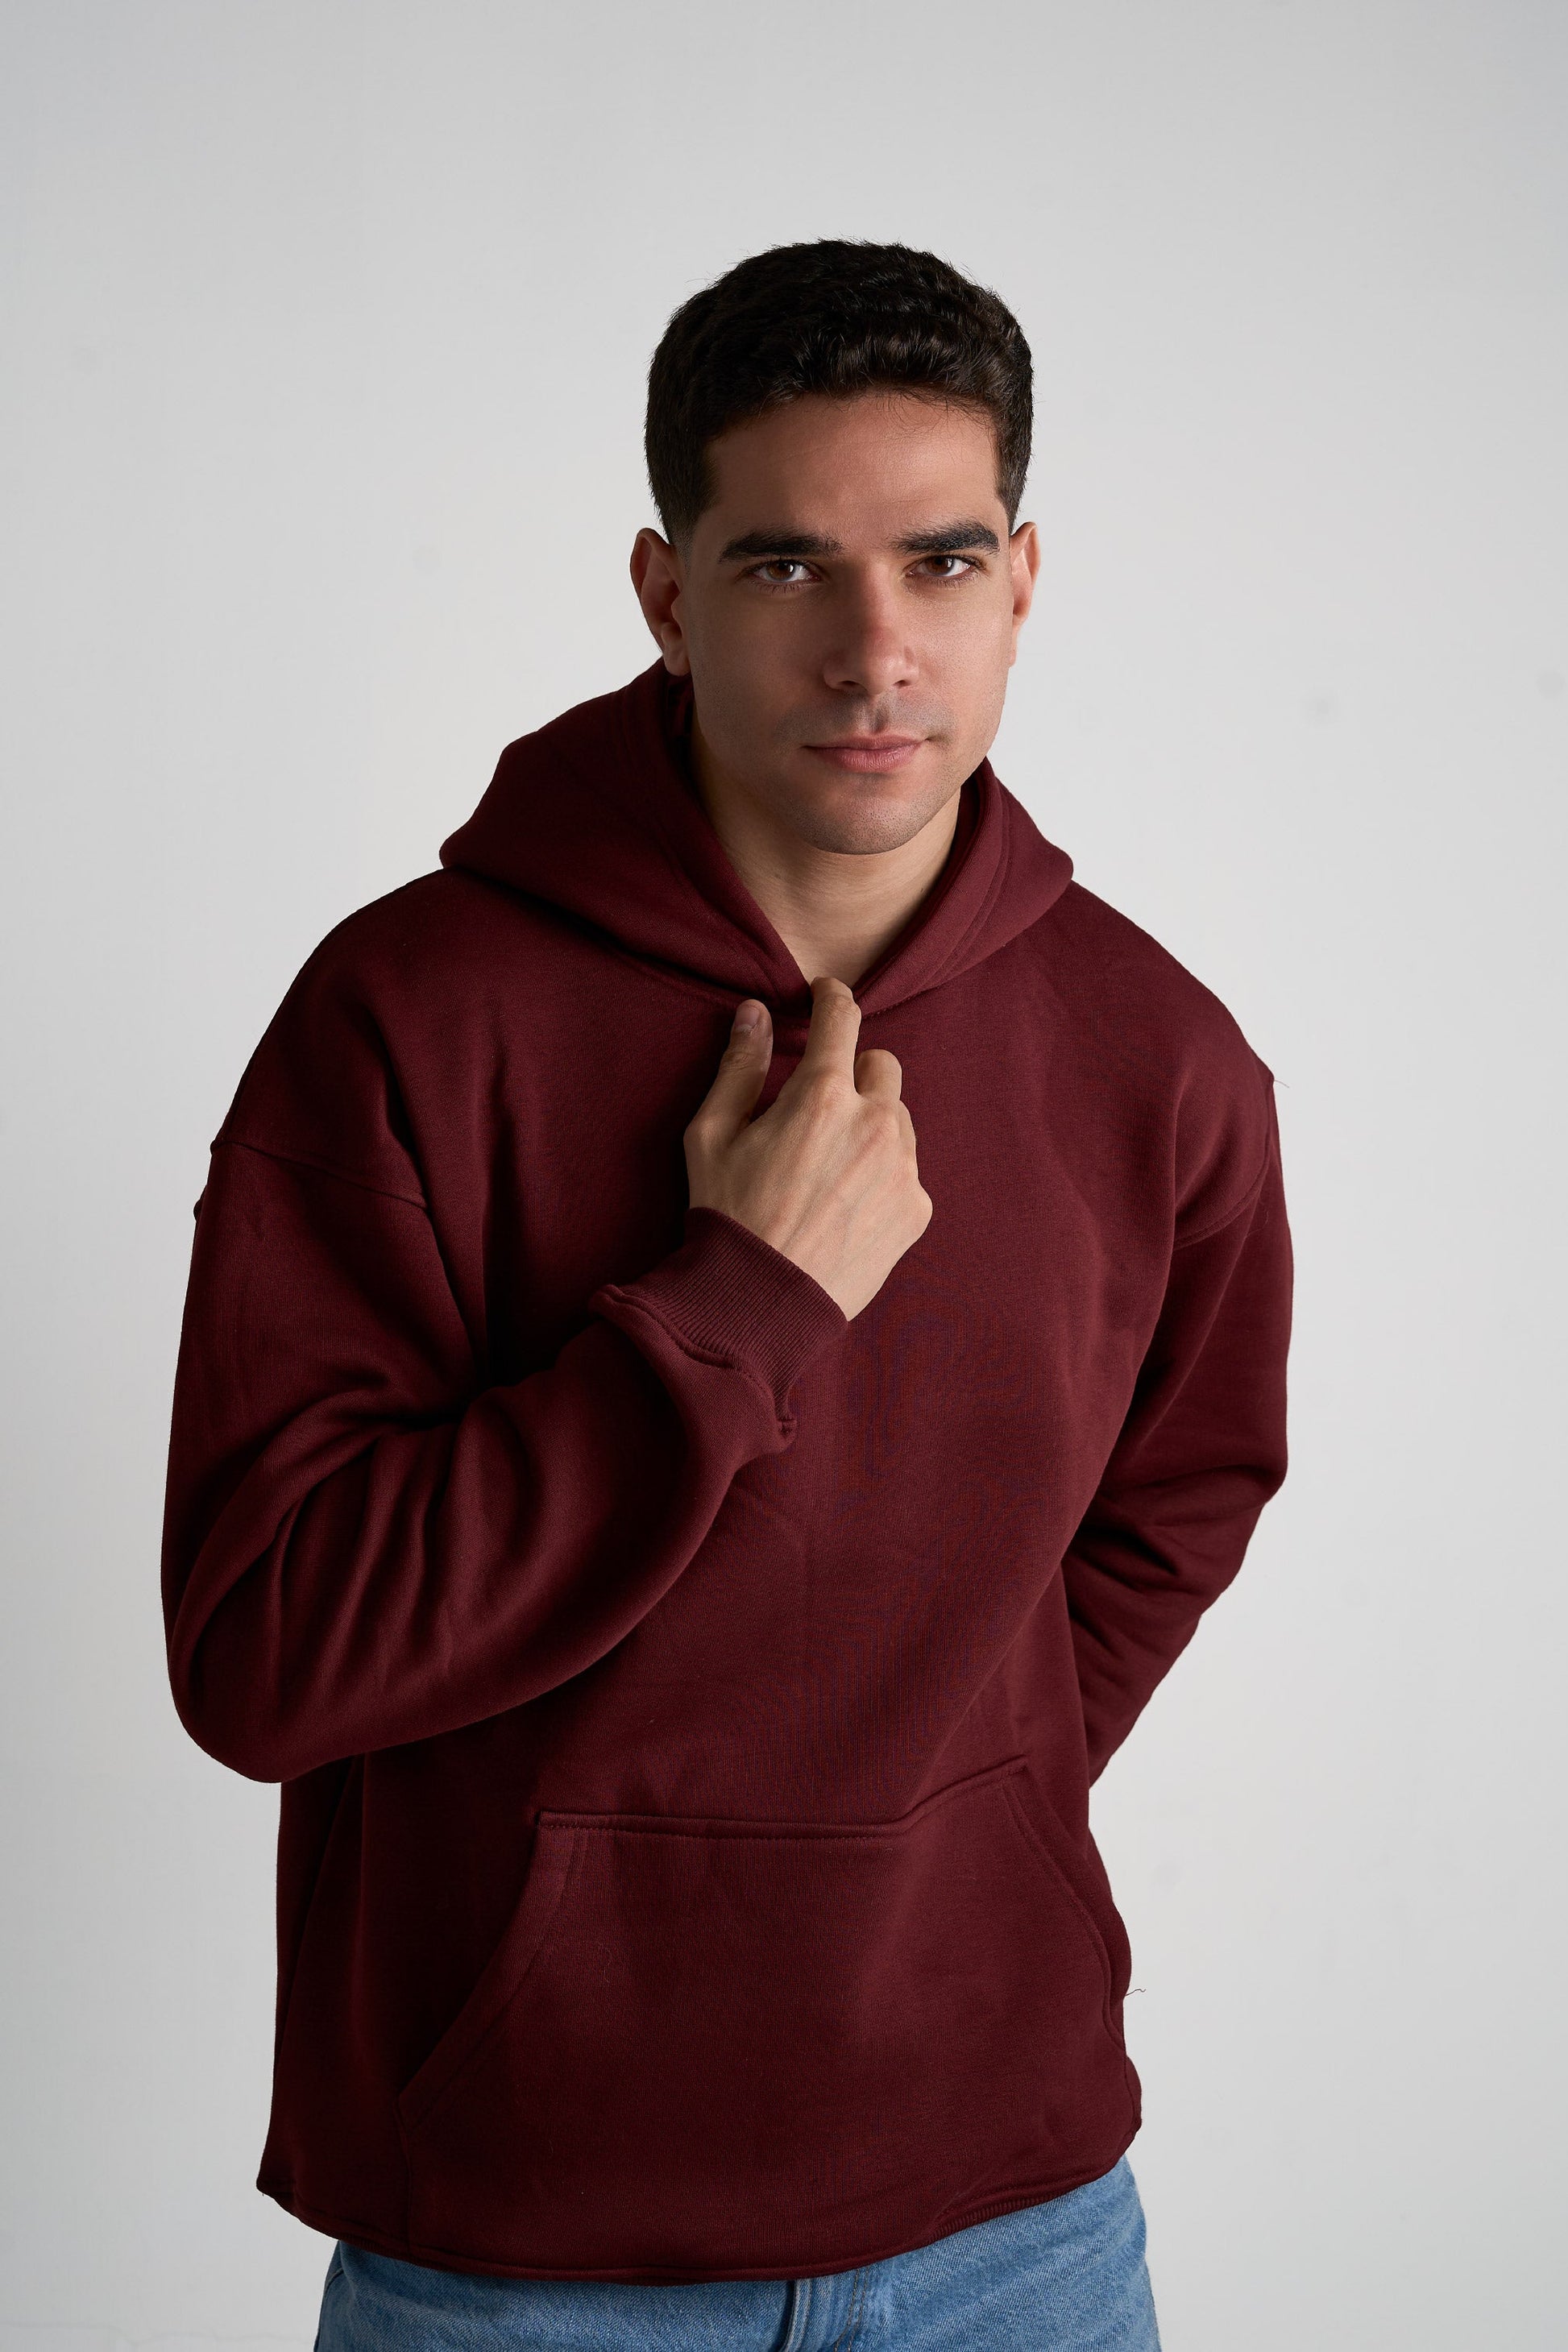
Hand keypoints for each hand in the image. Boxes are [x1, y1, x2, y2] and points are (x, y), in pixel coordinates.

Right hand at [684, 976, 932, 1320]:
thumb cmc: (728, 1214)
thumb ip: (739, 1066)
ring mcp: (902, 1168)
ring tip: (826, 1168)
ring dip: (870, 1126)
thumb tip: (754, 1012)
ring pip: (899, 1119)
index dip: (831, 998)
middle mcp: (874, 1123)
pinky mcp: (916, 1209)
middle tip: (818, 1107)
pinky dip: (881, 1176)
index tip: (824, 997)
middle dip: (853, 1075)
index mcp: (822, 1095)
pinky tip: (843, 1205)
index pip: (842, 1018)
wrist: (760, 1303)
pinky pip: (906, 1171)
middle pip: (882, 1065)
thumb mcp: (711, 1134)